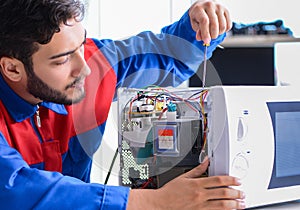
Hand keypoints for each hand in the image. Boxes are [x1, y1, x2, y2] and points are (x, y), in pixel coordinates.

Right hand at [127, 157, 244, 209]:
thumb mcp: (183, 177)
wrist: (161, 204)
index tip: (237, 181)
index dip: (230, 180)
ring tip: (241, 204)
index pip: (218, 180)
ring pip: (222, 205)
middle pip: (223, 193)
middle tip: (242, 193)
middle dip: (235, 193)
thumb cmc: (170, 192)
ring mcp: (200, 205)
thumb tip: (206, 161)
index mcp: (197, 184)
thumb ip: (197, 169)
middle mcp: (200, 195)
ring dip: (234, 204)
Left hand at [188, 0, 231, 43]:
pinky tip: (219, 29)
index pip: (204, 21)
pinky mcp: (226, 10)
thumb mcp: (194, 23)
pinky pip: (228, 24)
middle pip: (214, 24)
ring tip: (214, 33)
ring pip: (222, 26)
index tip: (206, 41)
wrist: (204, 5)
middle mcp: (210, 5)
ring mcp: (219, 7)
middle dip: (212, 35)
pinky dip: (224, 30)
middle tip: (210, 37)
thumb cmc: (198, 15)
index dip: (206, 33)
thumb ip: (197, 31)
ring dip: (219, 33)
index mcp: (199, 8)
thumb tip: (200, 38)